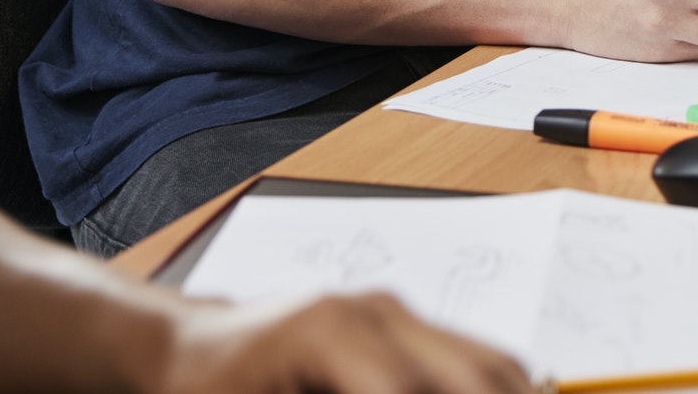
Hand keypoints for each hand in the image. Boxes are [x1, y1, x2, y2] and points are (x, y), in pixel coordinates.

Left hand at [159, 292, 535, 393]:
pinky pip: (471, 360)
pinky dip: (493, 386)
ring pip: (490, 363)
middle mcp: (377, 311)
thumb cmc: (207, 388)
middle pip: (481, 372)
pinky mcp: (401, 327)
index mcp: (335, 331)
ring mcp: (394, 313)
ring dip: (510, 391)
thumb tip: (401, 393)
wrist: (187, 351)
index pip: (414, 389)